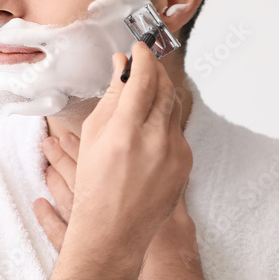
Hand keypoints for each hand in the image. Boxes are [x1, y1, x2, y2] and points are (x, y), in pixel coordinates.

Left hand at [34, 132, 205, 279]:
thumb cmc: (177, 263)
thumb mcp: (180, 221)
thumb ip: (173, 194)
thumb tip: (168, 166)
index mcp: (132, 203)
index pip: (103, 169)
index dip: (85, 151)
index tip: (70, 135)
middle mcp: (109, 217)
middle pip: (81, 182)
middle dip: (65, 160)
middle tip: (49, 142)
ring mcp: (94, 239)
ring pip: (68, 203)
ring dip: (55, 182)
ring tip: (44, 165)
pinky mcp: (87, 259)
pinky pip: (59, 236)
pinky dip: (47, 219)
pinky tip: (38, 205)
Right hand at [51, 42, 192, 256]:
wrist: (113, 231)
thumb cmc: (95, 186)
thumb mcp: (92, 137)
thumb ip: (112, 98)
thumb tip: (122, 65)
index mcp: (125, 132)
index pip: (144, 78)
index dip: (143, 57)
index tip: (139, 48)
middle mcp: (155, 141)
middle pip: (165, 88)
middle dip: (155, 71)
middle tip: (144, 66)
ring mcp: (175, 154)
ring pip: (174, 108)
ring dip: (161, 95)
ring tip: (144, 97)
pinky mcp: (186, 164)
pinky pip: (177, 131)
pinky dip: (165, 123)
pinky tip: (149, 133)